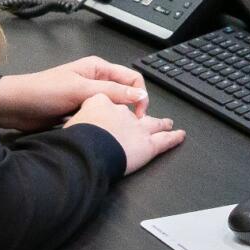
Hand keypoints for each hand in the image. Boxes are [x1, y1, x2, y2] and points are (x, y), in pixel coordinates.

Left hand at [0, 56, 148, 131]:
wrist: (15, 107)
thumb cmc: (43, 92)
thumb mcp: (80, 90)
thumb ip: (111, 92)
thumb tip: (140, 95)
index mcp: (98, 68)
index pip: (132, 79)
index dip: (140, 96)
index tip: (138, 116)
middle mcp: (96, 81)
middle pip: (124, 94)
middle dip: (129, 109)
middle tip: (127, 127)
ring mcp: (87, 97)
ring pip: (112, 108)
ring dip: (114, 118)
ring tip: (112, 131)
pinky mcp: (80, 111)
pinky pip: (99, 117)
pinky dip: (102, 124)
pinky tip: (100, 132)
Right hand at [65, 92, 184, 174]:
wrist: (86, 149)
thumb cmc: (75, 138)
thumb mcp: (69, 121)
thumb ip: (76, 120)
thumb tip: (71, 126)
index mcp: (100, 101)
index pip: (109, 101)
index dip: (109, 111)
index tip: (107, 118)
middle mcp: (122, 111)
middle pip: (132, 111)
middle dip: (138, 115)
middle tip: (141, 118)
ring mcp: (137, 126)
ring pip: (153, 123)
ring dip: (161, 123)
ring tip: (168, 122)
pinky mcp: (147, 144)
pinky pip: (165, 140)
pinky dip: (174, 138)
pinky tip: (180, 136)